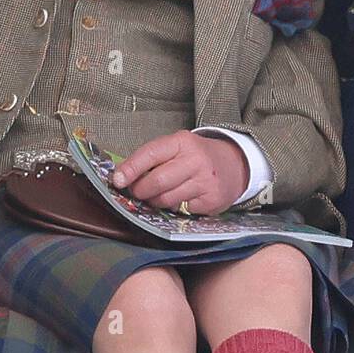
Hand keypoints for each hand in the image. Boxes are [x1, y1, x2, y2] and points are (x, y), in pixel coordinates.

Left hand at [110, 131, 248, 215]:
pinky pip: (181, 210)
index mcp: (183, 142)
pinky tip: (182, 198)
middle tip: (138, 191)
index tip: (117, 180)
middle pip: (157, 182)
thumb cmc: (198, 156)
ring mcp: (205, 182)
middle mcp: (196, 160)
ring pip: (167, 199)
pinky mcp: (211, 200)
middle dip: (141, 190)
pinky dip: (175, 207)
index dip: (131, 168)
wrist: (236, 164)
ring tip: (160, 194)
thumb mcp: (178, 147)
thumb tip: (123, 177)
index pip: (151, 154)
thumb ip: (153, 158)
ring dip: (156, 201)